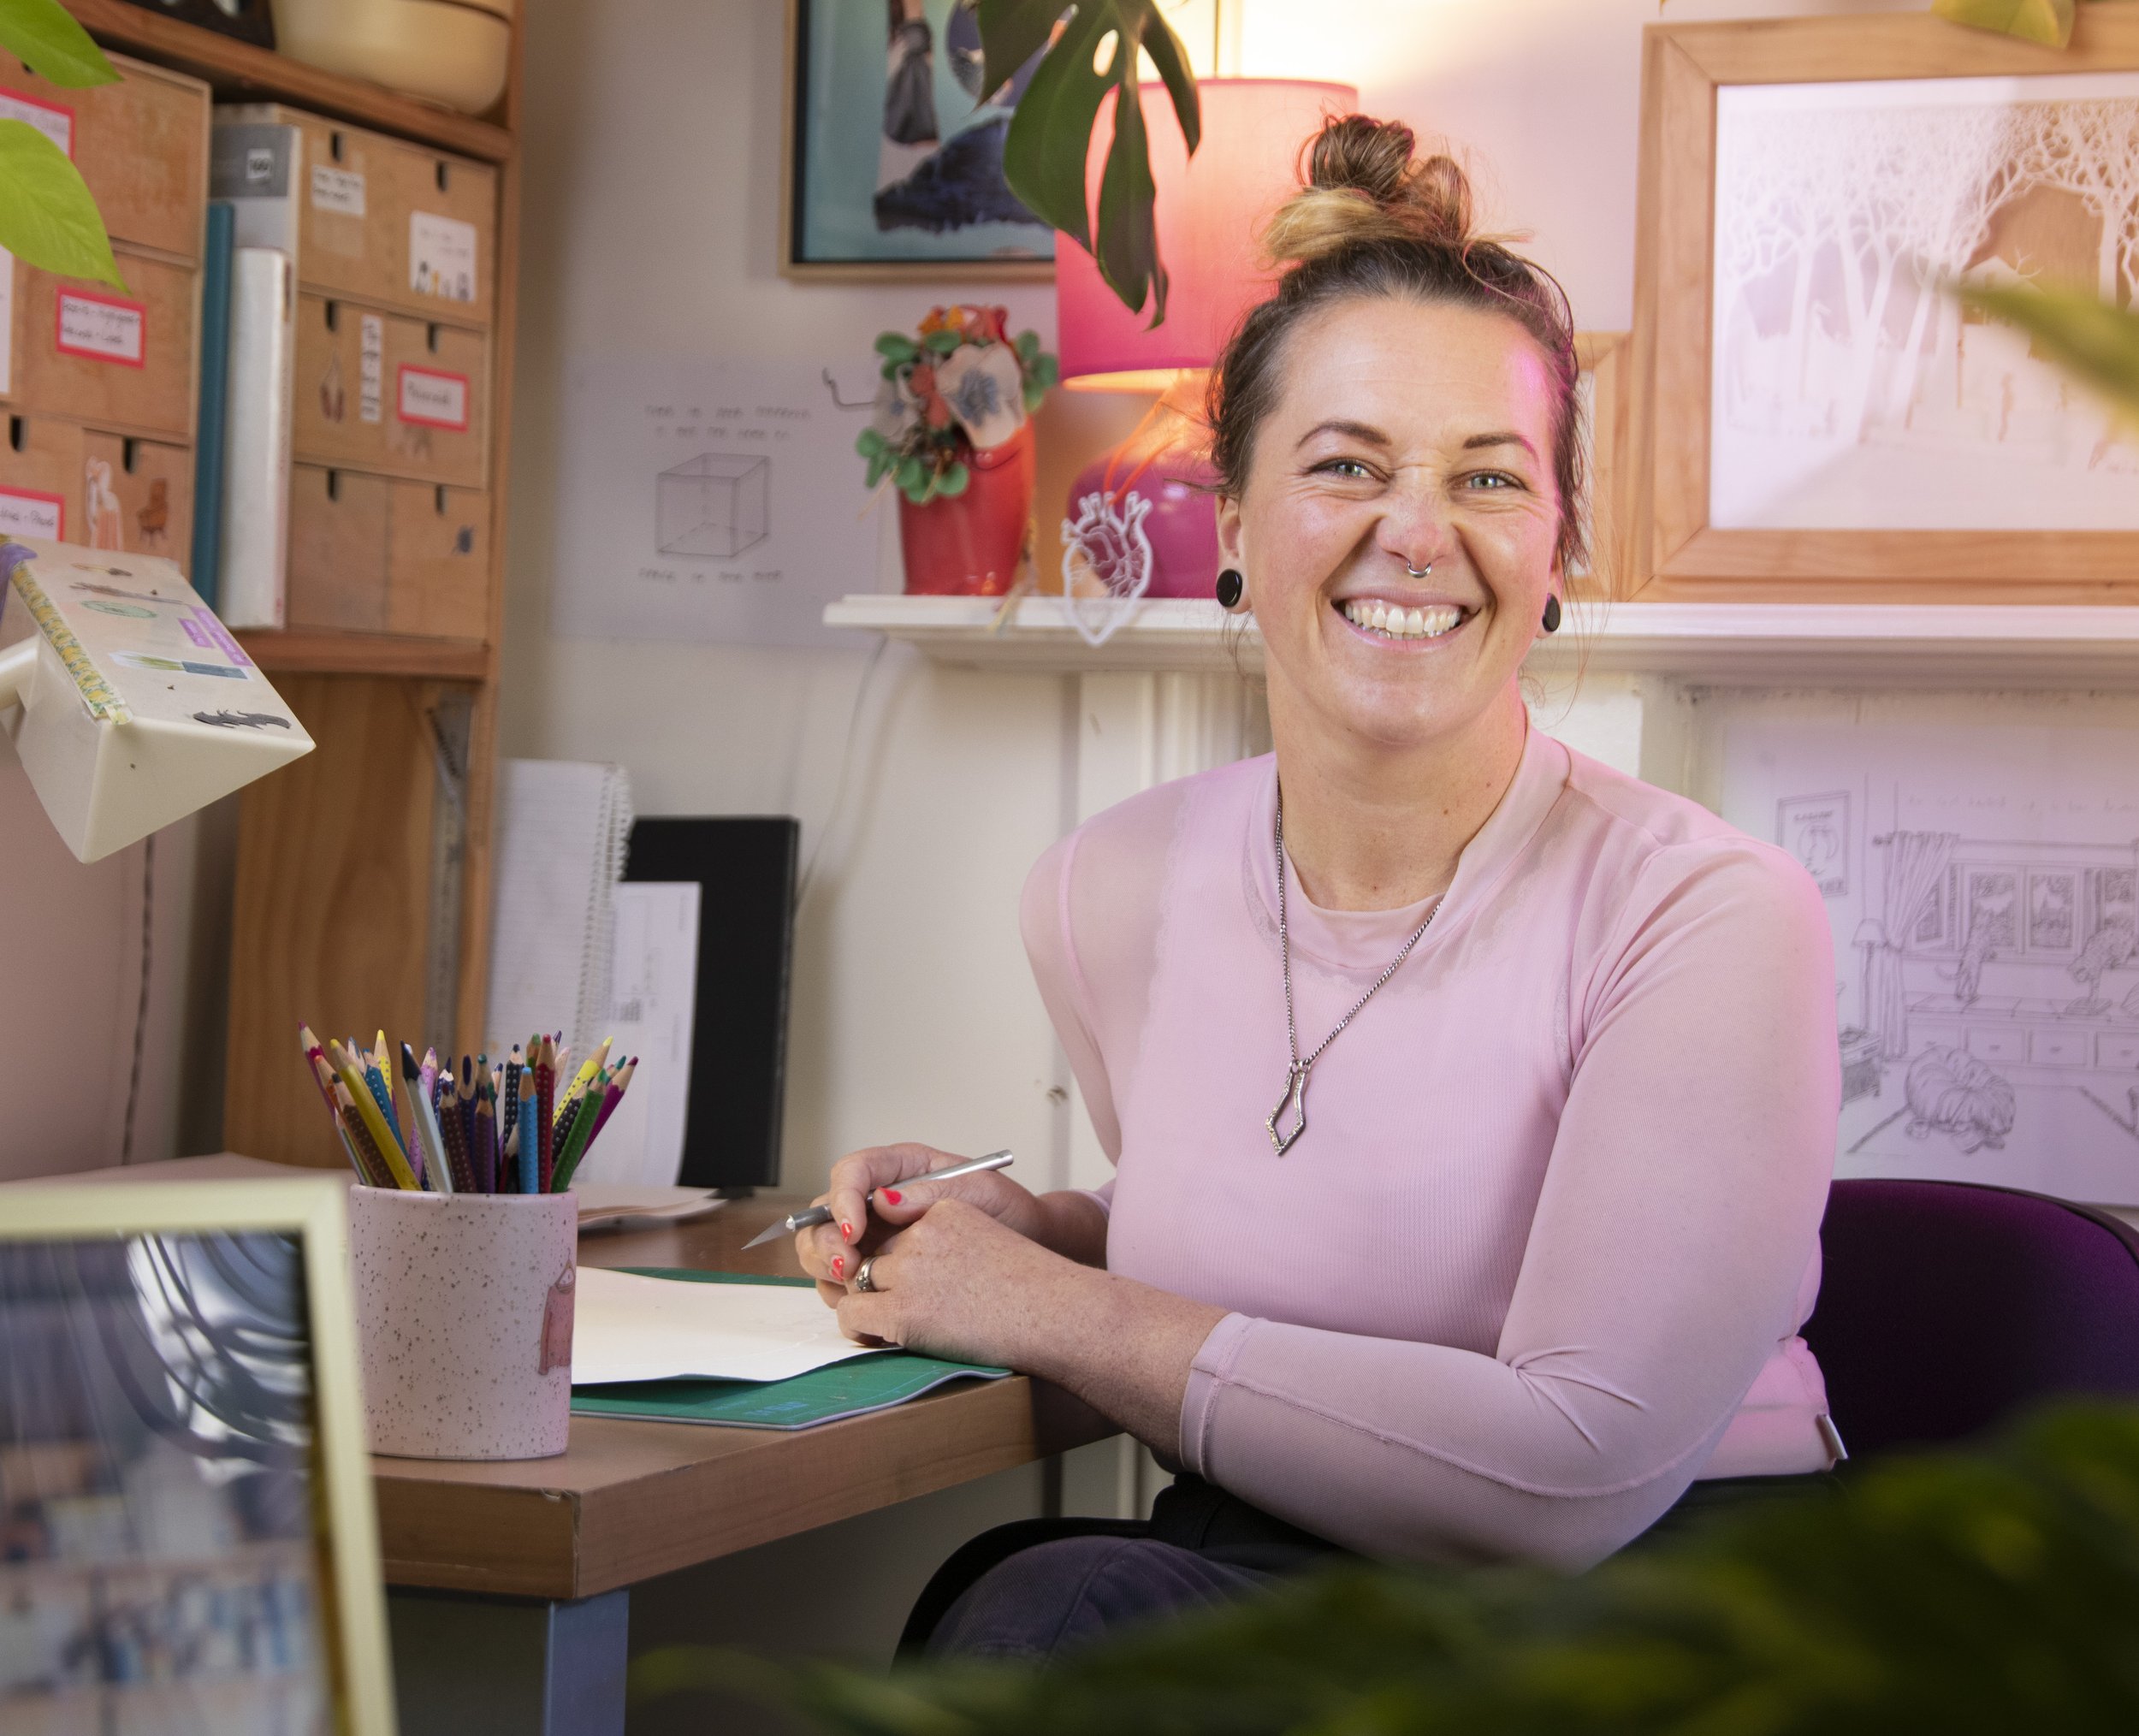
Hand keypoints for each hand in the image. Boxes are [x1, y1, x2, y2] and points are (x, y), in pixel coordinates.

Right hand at [793, 1142, 1048, 1302]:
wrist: (1028, 1245)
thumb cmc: (1007, 1211)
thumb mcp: (980, 1191)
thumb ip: (932, 1193)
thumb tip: (883, 1202)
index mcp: (899, 1168)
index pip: (852, 1172)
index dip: (843, 1199)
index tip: (854, 1228)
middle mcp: (877, 1199)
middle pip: (824, 1212)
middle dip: (827, 1239)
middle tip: (848, 1267)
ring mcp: (873, 1235)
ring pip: (824, 1247)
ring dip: (827, 1267)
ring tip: (853, 1284)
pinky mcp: (877, 1269)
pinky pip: (842, 1280)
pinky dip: (842, 1292)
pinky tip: (863, 1303)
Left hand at [832, 1195, 1071, 1367]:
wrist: (1056, 1315)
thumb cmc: (1033, 1288)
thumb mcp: (987, 1234)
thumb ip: (941, 1229)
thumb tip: (885, 1215)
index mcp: (945, 1210)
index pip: (896, 1225)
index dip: (898, 1254)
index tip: (914, 1275)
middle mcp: (923, 1233)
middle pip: (875, 1252)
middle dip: (881, 1277)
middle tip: (904, 1301)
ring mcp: (910, 1270)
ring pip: (860, 1279)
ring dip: (871, 1300)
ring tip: (895, 1319)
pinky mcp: (902, 1309)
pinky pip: (852, 1311)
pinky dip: (859, 1325)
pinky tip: (881, 1334)